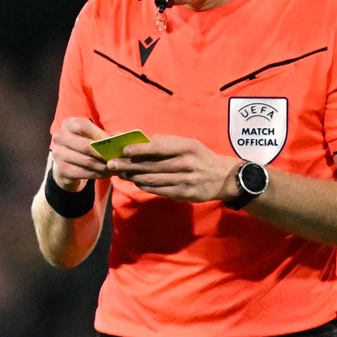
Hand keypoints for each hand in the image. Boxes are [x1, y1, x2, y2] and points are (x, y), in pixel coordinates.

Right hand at [49, 118, 113, 189]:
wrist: (65, 163)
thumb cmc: (82, 145)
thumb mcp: (89, 136)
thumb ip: (102, 136)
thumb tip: (119, 138)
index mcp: (68, 124)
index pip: (83, 126)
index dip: (100, 135)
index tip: (114, 144)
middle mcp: (60, 137)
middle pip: (85, 146)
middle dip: (104, 154)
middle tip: (118, 159)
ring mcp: (58, 154)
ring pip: (87, 161)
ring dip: (103, 166)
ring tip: (115, 168)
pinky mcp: (61, 170)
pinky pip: (84, 173)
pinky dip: (98, 174)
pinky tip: (106, 174)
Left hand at [108, 135, 241, 202]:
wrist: (224, 178)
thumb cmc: (202, 157)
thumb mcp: (189, 144)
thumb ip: (167, 143)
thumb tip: (141, 141)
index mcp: (187, 147)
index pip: (158, 148)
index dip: (139, 149)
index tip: (123, 149)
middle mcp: (185, 164)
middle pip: (151, 165)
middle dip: (129, 164)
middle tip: (112, 163)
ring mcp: (184, 181)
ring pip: (152, 179)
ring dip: (133, 176)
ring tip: (120, 173)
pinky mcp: (183, 194)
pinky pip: (158, 190)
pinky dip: (145, 186)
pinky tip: (136, 182)